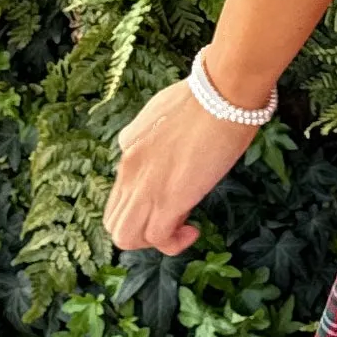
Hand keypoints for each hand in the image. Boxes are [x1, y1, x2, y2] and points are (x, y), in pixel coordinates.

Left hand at [104, 72, 258, 258]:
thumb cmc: (208, 96)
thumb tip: (172, 145)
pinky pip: (156, 239)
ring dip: (151, 242)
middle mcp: (127, 169)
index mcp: (128, 146)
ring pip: (125, 237)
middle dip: (142, 231)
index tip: (174, 195)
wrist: (222, 92)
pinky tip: (193, 230)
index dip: (145, 203)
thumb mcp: (168, 110)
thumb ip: (160, 132)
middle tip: (174, 220)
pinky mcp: (167, 199)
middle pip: (114, 220)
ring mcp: (143, 186)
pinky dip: (173, 243)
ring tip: (180, 229)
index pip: (119, 192)